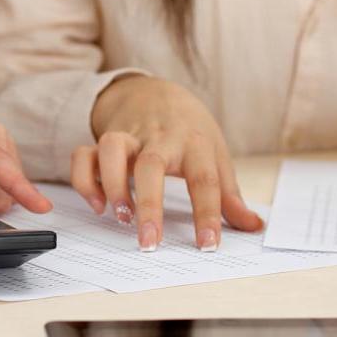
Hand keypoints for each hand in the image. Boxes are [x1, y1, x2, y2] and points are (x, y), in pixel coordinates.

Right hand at [73, 76, 262, 251]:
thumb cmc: (189, 129)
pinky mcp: (102, 139)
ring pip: (112, 149)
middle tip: (149, 241)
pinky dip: (85, 180)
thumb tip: (253, 226)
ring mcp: (128, 136)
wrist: (154, 91)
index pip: (204, 181)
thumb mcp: (215, 154)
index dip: (207, 214)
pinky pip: (83, 154)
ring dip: (112, 185)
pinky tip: (97, 205)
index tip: (207, 246)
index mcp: (194, 144)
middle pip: (151, 165)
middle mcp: (160, 138)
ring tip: (121, 217)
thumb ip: (229, 194)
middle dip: (149, 205)